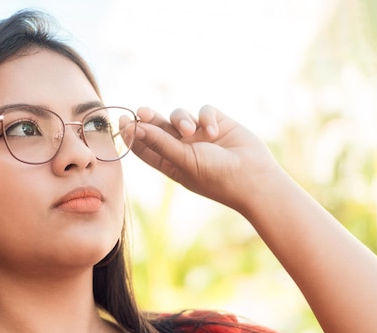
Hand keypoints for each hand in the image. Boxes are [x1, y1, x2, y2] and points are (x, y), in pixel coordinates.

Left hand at [131, 105, 282, 211]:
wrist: (253, 177)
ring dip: (181, 119)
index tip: (123, 121)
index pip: (145, 146)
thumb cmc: (216, 177)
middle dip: (149, 118)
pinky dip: (205, 117)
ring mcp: (199, 135)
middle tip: (141, 111)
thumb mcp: (184, 161)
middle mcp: (183, 148)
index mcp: (170, 162)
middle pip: (158, 127)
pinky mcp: (217, 123)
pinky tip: (213, 130)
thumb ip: (160, 143)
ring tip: (190, 130)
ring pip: (179, 116)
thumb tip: (135, 128)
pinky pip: (204, 111)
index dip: (133, 134)